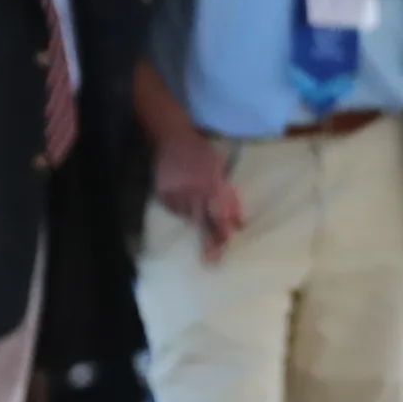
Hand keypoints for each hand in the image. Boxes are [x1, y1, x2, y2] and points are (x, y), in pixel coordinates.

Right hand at [152, 123, 247, 262]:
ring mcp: (176, 193)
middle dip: (208, 243)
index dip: (223, 231)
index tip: (226, 248)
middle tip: (212, 263)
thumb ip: (230, 199)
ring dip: (194, 219)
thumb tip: (240, 225)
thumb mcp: (221, 173)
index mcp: (212, 185)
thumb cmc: (203, 155)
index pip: (219, 214)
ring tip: (193, 204)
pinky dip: (180, 209)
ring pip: (187, 216)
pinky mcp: (162, 193)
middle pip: (202, 222)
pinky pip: (174, 209)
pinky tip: (183, 199)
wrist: (173, 138)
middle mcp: (194, 191)